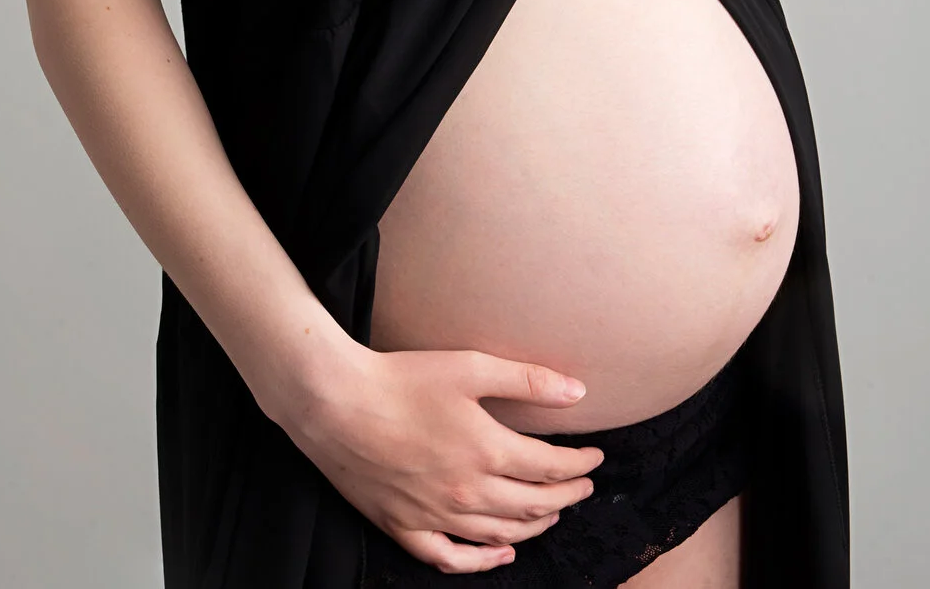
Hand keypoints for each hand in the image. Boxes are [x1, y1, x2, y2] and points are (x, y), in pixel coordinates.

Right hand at [284, 346, 605, 573]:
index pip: (550, 467)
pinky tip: (500, 554)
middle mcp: (466, 491)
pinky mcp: (403, 526)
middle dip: (566, 497)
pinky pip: (449, 557)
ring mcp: (434, 514)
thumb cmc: (402, 380)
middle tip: (582, 486)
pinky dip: (480, 562)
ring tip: (552, 514)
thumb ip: (528, 381)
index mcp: (486, 451)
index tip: (594, 458)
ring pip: (500, 535)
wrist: (335, 403)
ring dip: (534, 526)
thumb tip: (578, 392)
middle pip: (532, 505)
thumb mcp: (471, 367)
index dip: (579, 465)